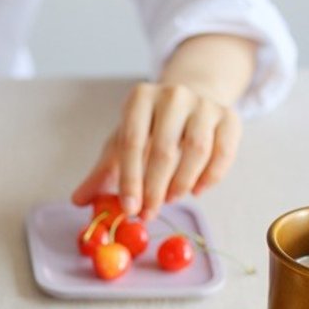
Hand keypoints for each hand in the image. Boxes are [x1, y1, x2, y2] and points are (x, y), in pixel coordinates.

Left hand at [71, 82, 241, 219]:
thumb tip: (78, 200)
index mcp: (140, 97)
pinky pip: (223, 153)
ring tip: (171, 199)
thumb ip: (102, 173)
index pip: (132, 142)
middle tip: (149, 213)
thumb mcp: (122, 144)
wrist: (191, 101)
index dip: (131, 179)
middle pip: (164, 149)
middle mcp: (174, 94)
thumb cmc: (150, 129)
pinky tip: (196, 191)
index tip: (130, 209)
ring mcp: (205, 104)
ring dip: (182, 183)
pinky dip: (210, 178)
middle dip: (155, 188)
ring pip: (196, 151)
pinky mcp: (230, 117)